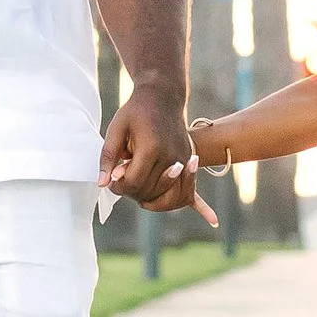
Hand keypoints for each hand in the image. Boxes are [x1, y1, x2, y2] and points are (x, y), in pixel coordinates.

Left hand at [99, 88, 216, 225]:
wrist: (162, 95)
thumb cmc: (136, 111)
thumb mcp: (116, 128)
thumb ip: (108, 157)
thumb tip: (103, 184)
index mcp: (151, 148)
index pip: (134, 183)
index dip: (118, 185)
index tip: (111, 178)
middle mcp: (171, 157)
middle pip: (150, 192)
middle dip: (132, 191)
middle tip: (121, 178)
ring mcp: (184, 161)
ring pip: (169, 197)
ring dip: (153, 200)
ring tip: (140, 189)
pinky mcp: (189, 162)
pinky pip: (195, 188)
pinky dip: (203, 207)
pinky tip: (213, 220)